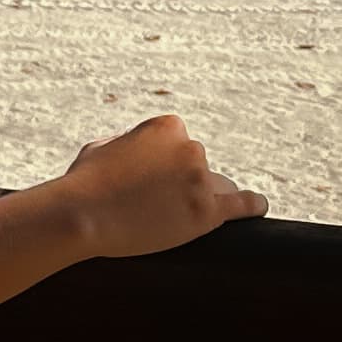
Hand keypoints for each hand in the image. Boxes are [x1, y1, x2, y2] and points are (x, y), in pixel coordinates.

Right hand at [54, 114, 265, 257]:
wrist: (83, 215)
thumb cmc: (84, 183)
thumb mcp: (103, 146)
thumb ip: (128, 142)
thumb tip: (135, 147)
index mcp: (167, 126)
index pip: (179, 144)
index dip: (162, 165)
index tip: (146, 180)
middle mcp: (191, 147)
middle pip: (197, 166)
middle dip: (179, 182)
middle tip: (149, 203)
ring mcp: (201, 179)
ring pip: (216, 187)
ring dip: (200, 197)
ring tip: (176, 215)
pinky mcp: (207, 212)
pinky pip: (241, 205)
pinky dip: (251, 205)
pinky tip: (258, 207)